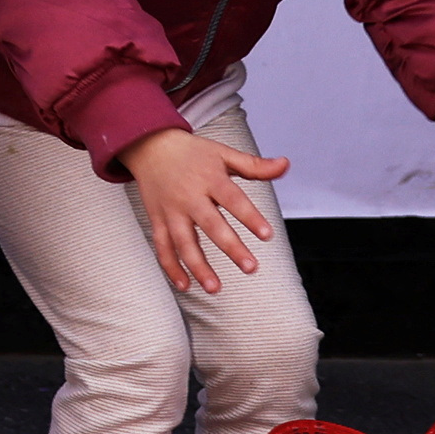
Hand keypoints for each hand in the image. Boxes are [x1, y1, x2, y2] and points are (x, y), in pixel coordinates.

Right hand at [114, 123, 286, 296]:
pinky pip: (162, 246)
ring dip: (198, 266)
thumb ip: (254, 165)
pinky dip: (171, 267)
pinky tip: (185, 285)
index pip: (233, 199)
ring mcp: (171, 210)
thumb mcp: (223, 153)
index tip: (267, 235)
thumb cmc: (192, 152)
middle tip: (250, 268)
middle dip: (230, 247)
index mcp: (209, 178)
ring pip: (183, 242)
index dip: (250, 217)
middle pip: (211, 225)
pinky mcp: (157, 219)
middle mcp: (189, 196)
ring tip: (215, 288)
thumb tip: (285, 164)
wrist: (149, 145)